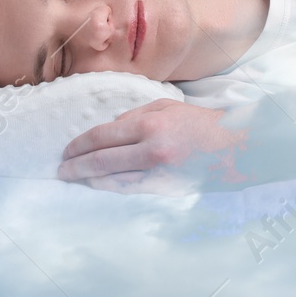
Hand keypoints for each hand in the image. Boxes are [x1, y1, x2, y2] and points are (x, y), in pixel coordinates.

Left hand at [57, 99, 250, 192]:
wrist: (233, 147)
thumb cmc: (197, 122)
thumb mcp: (163, 106)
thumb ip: (132, 116)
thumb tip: (108, 129)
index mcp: (148, 125)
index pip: (103, 136)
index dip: (80, 145)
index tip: (66, 150)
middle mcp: (150, 151)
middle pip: (102, 161)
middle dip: (77, 166)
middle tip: (61, 170)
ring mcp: (158, 173)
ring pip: (113, 180)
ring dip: (90, 180)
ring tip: (74, 178)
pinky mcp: (165, 189)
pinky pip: (130, 190)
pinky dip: (110, 188)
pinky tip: (98, 185)